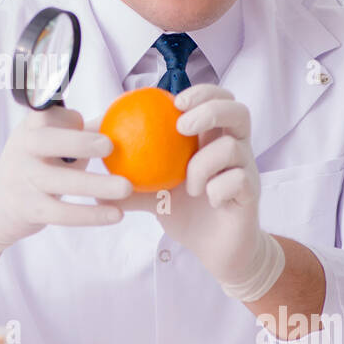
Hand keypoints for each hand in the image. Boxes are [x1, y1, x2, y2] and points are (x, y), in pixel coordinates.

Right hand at [0, 106, 133, 254]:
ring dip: (96, 184)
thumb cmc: (37, 164)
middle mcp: (24, 149)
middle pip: (48, 141)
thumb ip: (82, 131)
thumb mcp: (51, 141)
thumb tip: (121, 119)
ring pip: (61, 181)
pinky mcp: (31, 209)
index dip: (68, 118)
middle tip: (110, 145)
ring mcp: (25, 180)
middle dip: (79, 142)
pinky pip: (62, 213)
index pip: (48, 115)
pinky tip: (115, 214)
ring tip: (126, 188)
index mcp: (31, 127)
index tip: (92, 120)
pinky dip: (90, 214)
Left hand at [98, 84, 284, 300]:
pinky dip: (218, 188)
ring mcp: (247, 170)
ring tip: (189, 185)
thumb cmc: (186, 213)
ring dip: (204, 163)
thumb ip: (128, 182)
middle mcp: (235, 149)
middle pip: (238, 111)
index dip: (202, 92)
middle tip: (182, 126)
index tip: (175, 100)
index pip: (217, 100)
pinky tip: (208, 200)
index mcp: (212, 140)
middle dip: (210, 110)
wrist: (215, 251)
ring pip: (234, 147)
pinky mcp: (252, 194)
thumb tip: (91, 180)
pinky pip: (239, 180)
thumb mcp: (152, 195)